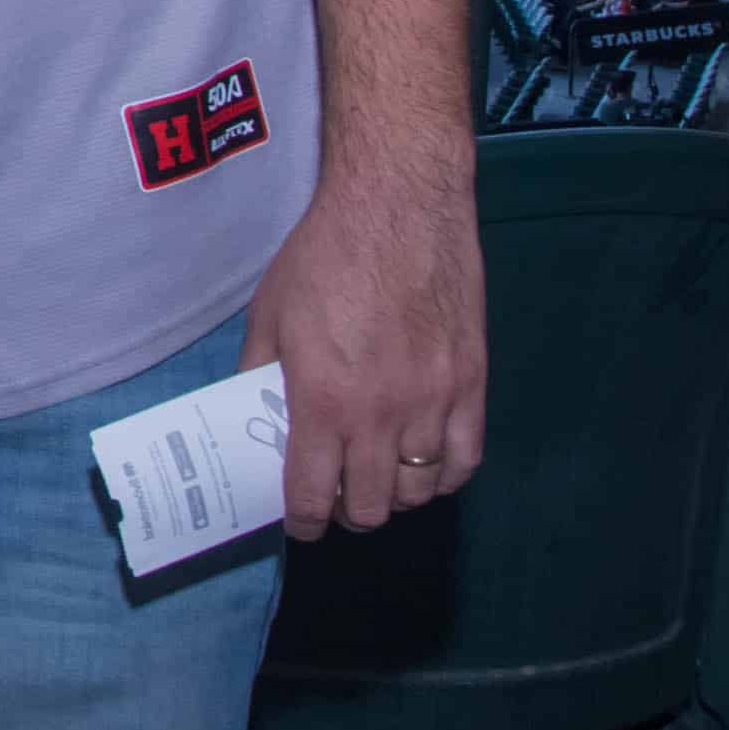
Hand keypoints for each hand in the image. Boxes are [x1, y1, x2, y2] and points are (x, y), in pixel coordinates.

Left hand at [246, 166, 484, 536]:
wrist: (398, 206)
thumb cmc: (324, 255)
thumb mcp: (270, 314)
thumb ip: (261, 374)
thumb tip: (256, 418)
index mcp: (324, 401)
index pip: (313, 495)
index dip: (303, 522)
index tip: (299, 522)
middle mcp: (382, 415)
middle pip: (370, 507)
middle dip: (346, 513)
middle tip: (336, 498)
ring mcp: (435, 402)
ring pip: (419, 492)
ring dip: (394, 497)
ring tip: (379, 479)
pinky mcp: (472, 384)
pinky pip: (466, 460)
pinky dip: (443, 477)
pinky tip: (426, 467)